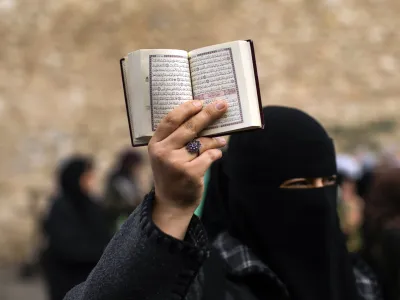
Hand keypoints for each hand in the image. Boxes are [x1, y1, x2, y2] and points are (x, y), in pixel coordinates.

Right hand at [148, 100, 227, 238]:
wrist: (171, 203)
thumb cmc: (171, 174)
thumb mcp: (166, 155)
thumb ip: (176, 139)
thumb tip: (202, 117)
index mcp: (155, 144)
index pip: (170, 120)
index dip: (186, 109)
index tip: (200, 102)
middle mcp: (163, 152)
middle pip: (189, 127)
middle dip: (208, 114)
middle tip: (222, 105)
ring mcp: (176, 163)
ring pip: (202, 142)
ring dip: (215, 140)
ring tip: (221, 140)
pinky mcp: (190, 173)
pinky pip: (209, 156)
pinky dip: (216, 154)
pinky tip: (217, 155)